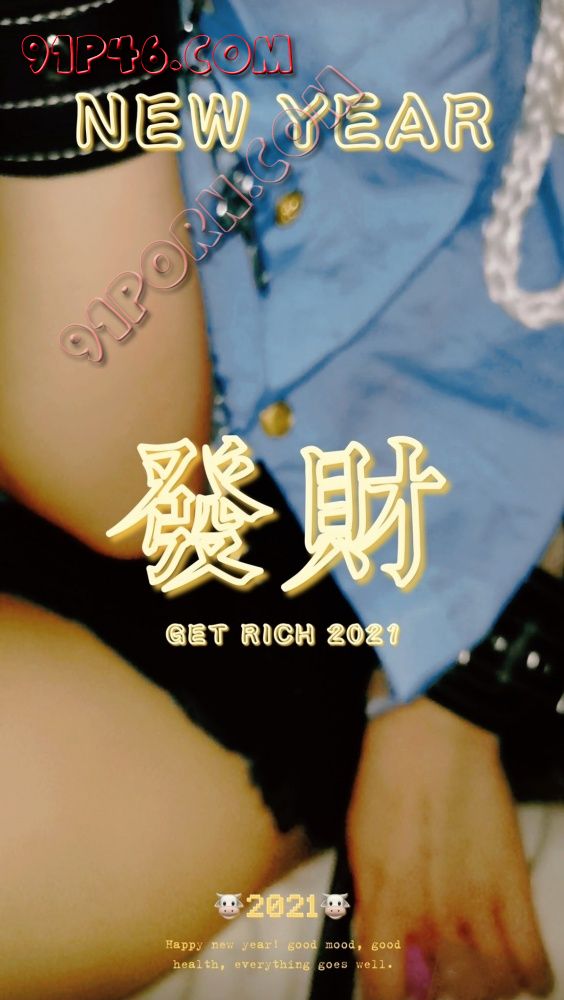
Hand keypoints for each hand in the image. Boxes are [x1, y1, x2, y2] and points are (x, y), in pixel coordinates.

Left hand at [346, 696, 552, 999]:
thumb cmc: (389, 779)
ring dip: (482, 989)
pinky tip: (516, 967)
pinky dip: (529, 975)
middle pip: (444, 998)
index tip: (395, 991)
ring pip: (491, 991)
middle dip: (439, 995)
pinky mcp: (514, 887)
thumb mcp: (360, 846)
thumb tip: (381, 948)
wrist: (432, 734)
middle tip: (438, 978)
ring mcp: (477, 905)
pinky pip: (532, 962)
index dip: (389, 999)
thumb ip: (372, 904)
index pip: (386, 993)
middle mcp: (431, 915)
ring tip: (475, 971)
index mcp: (384, 904)